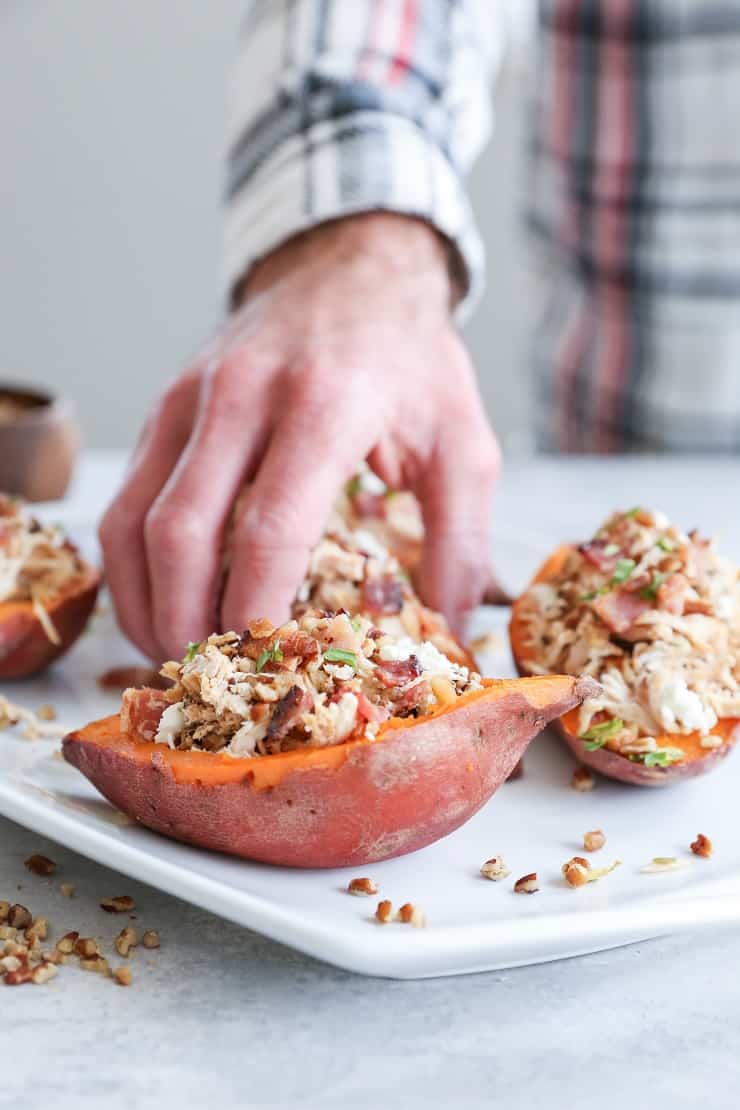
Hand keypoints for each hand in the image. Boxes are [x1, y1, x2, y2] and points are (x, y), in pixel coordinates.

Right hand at [100, 213, 500, 660]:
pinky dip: (132, 565)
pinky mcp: (164, 405)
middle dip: (187, 622)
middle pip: (182, 532)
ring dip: (145, 602)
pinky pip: (126, 497)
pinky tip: (162, 600)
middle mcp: (244, 394)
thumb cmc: (410, 362)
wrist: (351, 269)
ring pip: (132, 519)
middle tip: (214, 675)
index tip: (268, 664)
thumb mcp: (464, 443)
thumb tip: (447, 635)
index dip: (258, 609)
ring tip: (175, 652)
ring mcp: (192, 397)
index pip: (271, 527)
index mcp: (327, 403)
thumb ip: (461, 541)